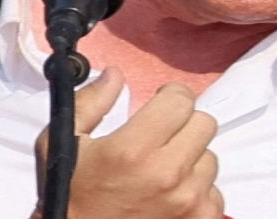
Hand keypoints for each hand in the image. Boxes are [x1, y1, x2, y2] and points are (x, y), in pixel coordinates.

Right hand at [34, 67, 223, 218]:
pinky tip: (171, 195)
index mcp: (133, 149)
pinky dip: (197, 192)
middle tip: (162, 136)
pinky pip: (214, 193)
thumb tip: (115, 75)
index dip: (169, 97)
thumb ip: (90, 103)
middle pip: (203, 124)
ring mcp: (187, 202)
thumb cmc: (69, 194)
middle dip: (183, 124)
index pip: (181, 100)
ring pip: (210, 159)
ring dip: (191, 160)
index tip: (160, 104)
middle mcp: (167, 174)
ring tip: (163, 170)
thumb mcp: (62, 143)